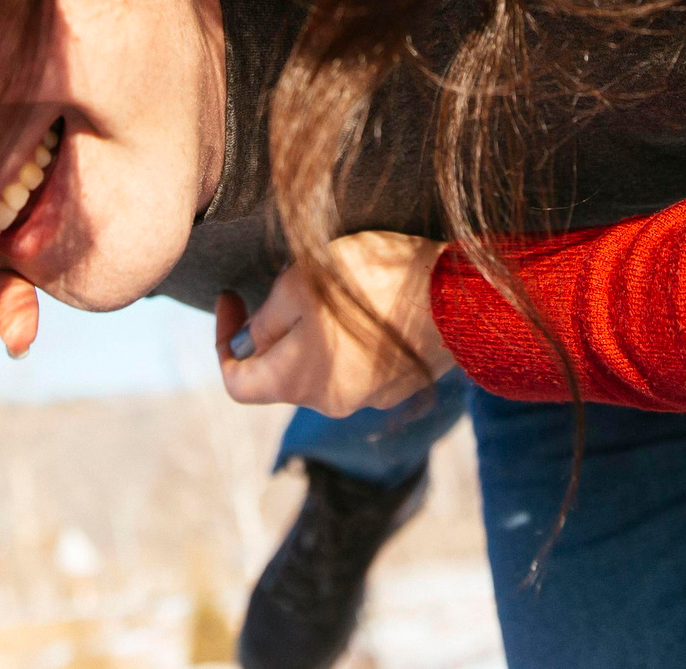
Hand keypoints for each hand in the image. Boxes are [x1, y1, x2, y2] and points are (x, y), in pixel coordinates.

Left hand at [214, 231, 456, 415]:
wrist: (462, 298)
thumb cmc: (373, 284)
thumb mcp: (299, 285)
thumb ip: (265, 320)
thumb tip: (248, 342)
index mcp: (298, 382)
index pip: (237, 382)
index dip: (223, 341)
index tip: (232, 297)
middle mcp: (331, 403)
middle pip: (282, 373)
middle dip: (275, 330)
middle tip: (287, 282)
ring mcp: (370, 397)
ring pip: (322, 366)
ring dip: (315, 332)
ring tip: (335, 286)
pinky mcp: (402, 384)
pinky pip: (360, 364)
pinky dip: (351, 338)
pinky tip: (373, 300)